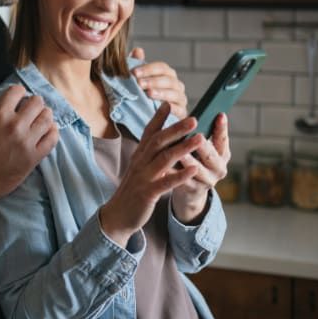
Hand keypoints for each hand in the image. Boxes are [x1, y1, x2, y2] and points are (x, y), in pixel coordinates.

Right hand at [0, 85, 59, 204]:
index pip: (18, 91)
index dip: (18, 92)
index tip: (17, 99)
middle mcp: (15, 125)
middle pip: (37, 102)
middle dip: (33, 102)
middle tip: (30, 109)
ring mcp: (27, 142)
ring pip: (47, 118)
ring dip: (44, 116)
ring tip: (39, 119)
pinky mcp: (34, 157)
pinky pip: (52, 138)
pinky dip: (52, 132)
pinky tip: (45, 132)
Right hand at [99, 103, 201, 247]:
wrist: (118, 214)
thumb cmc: (132, 190)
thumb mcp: (140, 169)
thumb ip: (151, 155)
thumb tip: (165, 141)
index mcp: (139, 156)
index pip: (148, 133)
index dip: (157, 118)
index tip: (167, 104)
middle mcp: (140, 163)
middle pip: (158, 142)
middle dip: (176, 129)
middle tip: (193, 118)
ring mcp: (143, 178)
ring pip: (164, 159)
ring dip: (183, 148)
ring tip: (200, 138)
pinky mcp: (147, 193)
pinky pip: (165, 183)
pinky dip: (180, 175)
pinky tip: (194, 169)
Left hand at [130, 47, 187, 116]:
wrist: (146, 120)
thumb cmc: (141, 97)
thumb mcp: (137, 82)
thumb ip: (138, 67)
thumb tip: (138, 50)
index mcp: (167, 75)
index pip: (162, 68)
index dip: (148, 68)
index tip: (134, 73)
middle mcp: (176, 86)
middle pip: (169, 79)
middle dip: (153, 80)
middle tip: (139, 83)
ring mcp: (180, 100)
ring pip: (175, 93)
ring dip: (162, 92)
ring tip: (149, 93)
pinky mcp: (182, 114)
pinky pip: (180, 109)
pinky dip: (173, 107)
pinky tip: (164, 106)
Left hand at [172, 113, 229, 222]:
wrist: (191, 190)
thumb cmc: (196, 161)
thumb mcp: (204, 149)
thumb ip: (204, 133)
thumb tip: (204, 113)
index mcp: (222, 154)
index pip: (223, 140)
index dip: (222, 129)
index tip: (219, 115)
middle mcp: (218, 168)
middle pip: (211, 155)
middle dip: (203, 145)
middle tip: (196, 134)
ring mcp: (207, 181)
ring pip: (196, 169)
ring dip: (188, 159)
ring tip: (178, 151)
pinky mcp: (193, 190)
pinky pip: (183, 182)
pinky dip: (174, 174)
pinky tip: (165, 167)